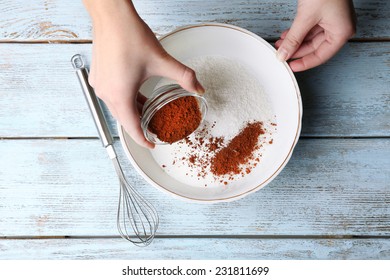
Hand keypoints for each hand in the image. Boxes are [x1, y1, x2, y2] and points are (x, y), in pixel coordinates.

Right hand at [83, 0, 203, 147]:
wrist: (111, 16)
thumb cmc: (130, 36)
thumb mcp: (162, 61)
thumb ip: (184, 77)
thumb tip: (198, 87)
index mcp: (120, 95)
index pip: (132, 128)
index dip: (143, 139)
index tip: (152, 145)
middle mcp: (106, 94)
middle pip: (124, 119)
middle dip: (139, 127)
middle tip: (154, 129)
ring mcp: (100, 84)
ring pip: (118, 107)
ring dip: (132, 112)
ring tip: (148, 113)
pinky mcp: (98, 76)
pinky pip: (112, 96)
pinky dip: (125, 100)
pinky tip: (137, 94)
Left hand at [275, 0, 355, 71]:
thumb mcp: (306, 18)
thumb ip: (293, 38)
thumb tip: (283, 54)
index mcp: (342, 33)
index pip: (321, 56)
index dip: (304, 63)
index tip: (291, 67)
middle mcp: (339, 28)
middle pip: (314, 48)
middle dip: (296, 51)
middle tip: (281, 55)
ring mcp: (332, 21)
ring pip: (310, 38)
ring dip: (294, 42)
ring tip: (279, 45)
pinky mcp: (324, 14)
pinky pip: (309, 29)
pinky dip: (297, 33)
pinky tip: (285, 36)